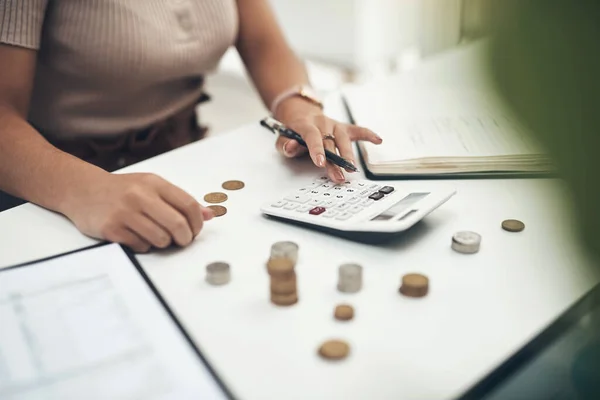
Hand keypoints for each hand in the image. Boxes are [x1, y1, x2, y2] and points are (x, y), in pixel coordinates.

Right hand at [62, 172, 213, 252]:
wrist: (82, 190)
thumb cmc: (122, 190)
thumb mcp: (151, 186)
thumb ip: (179, 200)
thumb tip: (209, 215)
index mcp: (154, 183)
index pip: (188, 205)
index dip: (197, 223)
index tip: (195, 230)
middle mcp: (140, 196)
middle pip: (178, 225)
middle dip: (185, 238)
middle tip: (182, 241)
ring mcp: (124, 213)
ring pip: (161, 239)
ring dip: (164, 243)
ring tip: (157, 236)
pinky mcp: (111, 229)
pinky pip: (141, 246)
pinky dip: (145, 246)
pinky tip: (137, 237)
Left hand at [274, 98, 381, 182]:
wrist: (300, 113)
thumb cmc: (292, 130)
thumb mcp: (281, 137)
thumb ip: (285, 145)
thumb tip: (292, 147)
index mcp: (305, 124)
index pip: (312, 136)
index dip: (316, 149)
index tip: (321, 163)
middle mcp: (322, 122)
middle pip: (330, 142)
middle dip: (335, 161)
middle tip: (338, 176)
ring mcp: (334, 125)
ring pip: (343, 139)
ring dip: (349, 154)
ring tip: (352, 168)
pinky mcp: (343, 128)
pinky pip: (357, 130)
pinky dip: (368, 134)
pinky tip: (378, 140)